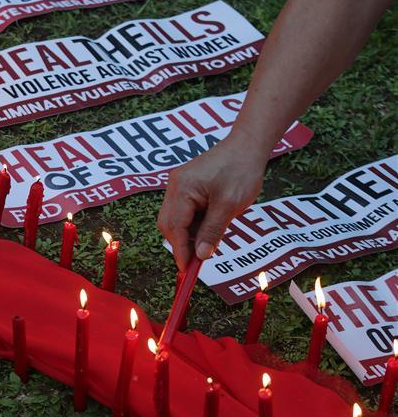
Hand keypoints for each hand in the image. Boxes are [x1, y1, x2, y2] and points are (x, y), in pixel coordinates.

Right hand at [157, 134, 267, 270]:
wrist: (247, 146)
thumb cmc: (240, 171)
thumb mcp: (229, 205)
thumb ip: (212, 231)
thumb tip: (200, 256)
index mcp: (182, 189)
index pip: (174, 227)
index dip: (180, 250)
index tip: (188, 271)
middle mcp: (174, 186)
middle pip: (168, 224)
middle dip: (181, 243)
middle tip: (198, 261)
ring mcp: (179, 184)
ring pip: (175, 219)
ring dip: (188, 234)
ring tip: (208, 244)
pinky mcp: (186, 185)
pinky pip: (183, 210)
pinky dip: (193, 224)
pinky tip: (209, 228)